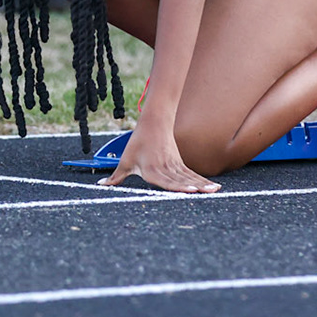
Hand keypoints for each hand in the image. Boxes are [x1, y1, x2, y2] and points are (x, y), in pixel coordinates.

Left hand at [98, 122, 219, 192]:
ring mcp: (174, 165)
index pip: (166, 181)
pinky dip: (202, 181)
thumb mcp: (125, 161)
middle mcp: (164, 168)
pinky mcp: (180, 163)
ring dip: (203, 184)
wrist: (154, 122)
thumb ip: (115, 177)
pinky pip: (192, 174)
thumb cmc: (138, 143)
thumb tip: (101, 186)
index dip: (179, 187)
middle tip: (207, 194)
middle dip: (195, 188)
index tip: (190, 191)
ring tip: (214, 191)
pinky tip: (213, 188)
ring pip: (190, 177)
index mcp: (151, 170)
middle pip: (181, 180)